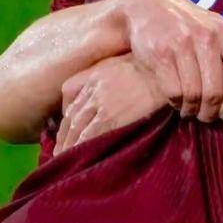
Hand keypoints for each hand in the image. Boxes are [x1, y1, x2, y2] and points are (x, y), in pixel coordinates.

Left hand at [54, 54, 168, 154]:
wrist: (163, 72)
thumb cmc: (150, 67)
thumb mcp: (123, 63)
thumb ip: (106, 75)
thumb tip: (101, 95)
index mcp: (93, 77)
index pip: (71, 102)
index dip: (67, 121)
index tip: (64, 134)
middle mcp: (92, 91)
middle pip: (71, 118)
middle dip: (64, 138)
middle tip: (59, 153)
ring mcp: (100, 104)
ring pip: (78, 129)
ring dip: (70, 146)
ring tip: (67, 159)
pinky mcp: (111, 117)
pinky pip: (91, 135)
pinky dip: (83, 147)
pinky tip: (81, 156)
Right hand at [120, 0, 222, 121]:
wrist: (150, 7)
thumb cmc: (191, 27)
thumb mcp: (218, 30)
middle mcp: (208, 37)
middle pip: (215, 92)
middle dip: (210, 112)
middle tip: (206, 117)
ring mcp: (183, 44)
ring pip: (193, 94)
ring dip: (192, 110)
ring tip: (190, 110)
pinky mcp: (161, 53)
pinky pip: (174, 91)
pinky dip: (176, 103)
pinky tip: (177, 101)